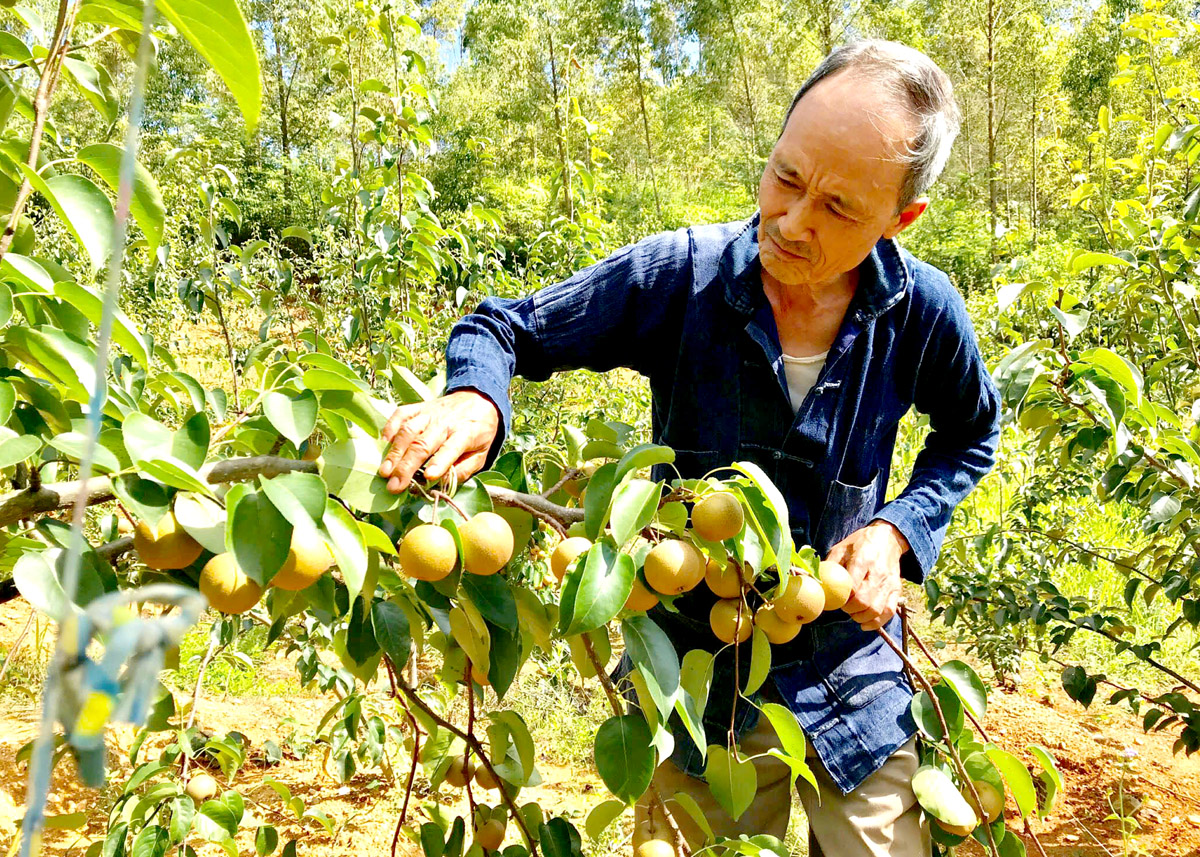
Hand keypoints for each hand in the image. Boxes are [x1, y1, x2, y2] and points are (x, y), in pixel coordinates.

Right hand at [378, 390, 500, 493]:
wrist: (479, 399)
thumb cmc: (480, 432)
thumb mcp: (482, 454)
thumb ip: (465, 470)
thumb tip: (442, 484)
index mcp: (465, 433)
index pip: (451, 448)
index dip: (439, 463)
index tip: (427, 478)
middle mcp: (445, 422)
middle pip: (422, 443)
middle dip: (406, 466)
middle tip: (394, 486)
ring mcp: (429, 413)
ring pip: (408, 430)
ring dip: (394, 452)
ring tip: (384, 472)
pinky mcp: (418, 407)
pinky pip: (400, 415)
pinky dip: (389, 430)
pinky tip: (383, 446)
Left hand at [825, 521, 909, 631]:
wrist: (887, 539)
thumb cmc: (859, 544)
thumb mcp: (840, 549)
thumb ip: (829, 567)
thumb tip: (815, 584)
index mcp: (863, 560)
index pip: (852, 587)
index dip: (840, 597)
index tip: (834, 598)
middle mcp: (878, 573)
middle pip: (863, 601)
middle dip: (849, 609)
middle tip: (843, 606)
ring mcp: (889, 583)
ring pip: (876, 610)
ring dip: (860, 617)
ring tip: (853, 613)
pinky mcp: (897, 590)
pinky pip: (888, 612)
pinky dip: (875, 622)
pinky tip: (864, 623)